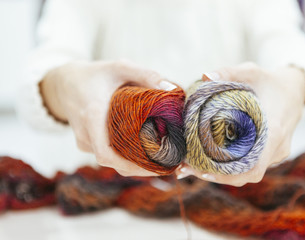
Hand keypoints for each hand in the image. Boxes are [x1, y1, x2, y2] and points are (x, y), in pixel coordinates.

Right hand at [40, 60, 176, 176]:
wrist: (65, 82)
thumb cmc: (95, 74)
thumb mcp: (119, 67)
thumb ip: (145, 74)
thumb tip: (171, 89)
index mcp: (92, 116)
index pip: (106, 154)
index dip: (129, 166)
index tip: (153, 166)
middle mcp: (86, 134)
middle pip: (113, 163)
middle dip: (139, 168)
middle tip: (167, 165)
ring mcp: (84, 141)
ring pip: (111, 161)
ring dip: (134, 164)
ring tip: (160, 160)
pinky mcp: (87, 143)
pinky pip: (107, 156)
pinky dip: (125, 158)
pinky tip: (144, 152)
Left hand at [176, 62, 304, 185]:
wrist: (295, 91)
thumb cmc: (270, 81)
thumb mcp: (251, 71)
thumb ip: (229, 73)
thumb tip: (204, 76)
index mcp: (274, 131)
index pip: (254, 166)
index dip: (228, 174)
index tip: (203, 172)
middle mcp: (277, 148)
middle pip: (245, 174)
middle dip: (215, 175)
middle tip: (187, 168)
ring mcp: (276, 154)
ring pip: (247, 173)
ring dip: (220, 173)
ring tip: (192, 166)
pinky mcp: (271, 155)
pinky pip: (250, 165)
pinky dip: (229, 166)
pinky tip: (208, 159)